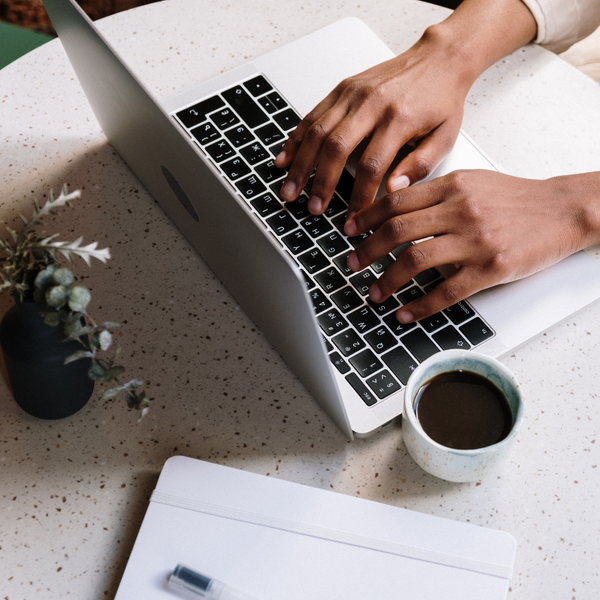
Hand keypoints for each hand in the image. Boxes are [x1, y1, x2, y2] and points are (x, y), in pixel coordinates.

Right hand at [274, 29, 474, 215]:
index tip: (353, 218)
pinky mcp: (343, 88)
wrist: (439, 58)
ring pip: (317, 131)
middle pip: (336, 148)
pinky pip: (312, 115)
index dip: (359, 196)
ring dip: (300, 164)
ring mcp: (353, 94)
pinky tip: (285, 158)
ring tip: (289, 190)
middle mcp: (372, 103)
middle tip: (312, 208)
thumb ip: (420, 166)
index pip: (372, 166)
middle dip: (320, 182)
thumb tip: (393, 191)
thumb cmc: (441, 100)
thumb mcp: (444, 137)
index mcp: (399, 119)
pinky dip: (295, 139)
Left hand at [344, 170, 599, 321]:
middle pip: (398, 230)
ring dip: (387, 280)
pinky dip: (420, 305)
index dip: (366, 217)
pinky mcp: (491, 268)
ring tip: (374, 292)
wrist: (563, 210)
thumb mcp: (473, 182)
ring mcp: (475, 240)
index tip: (350, 230)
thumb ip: (436, 193)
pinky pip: (446, 291)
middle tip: (352, 263)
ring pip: (415, 260)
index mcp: (453, 186)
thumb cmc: (516, 199)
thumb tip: (395, 207)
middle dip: (367, 250)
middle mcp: (461, 210)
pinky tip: (405, 313)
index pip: (397, 200)